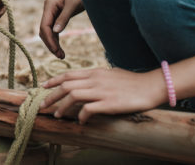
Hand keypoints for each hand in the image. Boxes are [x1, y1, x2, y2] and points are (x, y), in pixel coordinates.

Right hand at [39, 0, 83, 58]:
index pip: (44, 26)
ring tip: (61, 55)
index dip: (49, 40)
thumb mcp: (74, 5)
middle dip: (50, 43)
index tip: (56, 51)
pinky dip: (56, 38)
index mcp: (49, 5)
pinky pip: (54, 29)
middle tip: (60, 56)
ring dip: (53, 43)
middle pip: (44, 30)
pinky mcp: (59, 14)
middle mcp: (48, 8)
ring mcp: (53, 11)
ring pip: (48, 31)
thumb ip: (64, 18)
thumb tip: (55, 32)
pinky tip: (60, 47)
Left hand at [39, 68, 165, 123]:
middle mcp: (96, 80)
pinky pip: (88, 109)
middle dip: (51, 96)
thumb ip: (97, 78)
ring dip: (62, 106)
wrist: (152, 86)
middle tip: (42, 105)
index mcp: (95, 72)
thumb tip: (86, 82)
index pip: (68, 74)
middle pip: (66, 85)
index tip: (43, 87)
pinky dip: (81, 115)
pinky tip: (80, 121)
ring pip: (73, 95)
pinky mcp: (109, 103)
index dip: (53, 80)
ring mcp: (102, 91)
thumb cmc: (133, 82)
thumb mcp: (111, 74)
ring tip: (57, 115)